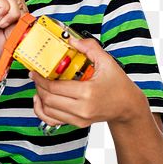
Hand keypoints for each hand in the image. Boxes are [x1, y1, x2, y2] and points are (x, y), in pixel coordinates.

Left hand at [31, 36, 148, 129]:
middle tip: (36, 77)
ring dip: (40, 98)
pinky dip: (43, 112)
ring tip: (40, 87)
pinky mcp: (78, 124)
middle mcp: (82, 108)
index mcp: (88, 92)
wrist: (127, 106)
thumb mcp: (107, 62)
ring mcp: (80, 119)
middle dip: (38, 87)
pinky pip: (53, 121)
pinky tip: (42, 102)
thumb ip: (90, 48)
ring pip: (48, 111)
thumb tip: (71, 40)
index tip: (35, 72)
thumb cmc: (118, 85)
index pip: (55, 87)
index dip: (40, 79)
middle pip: (48, 99)